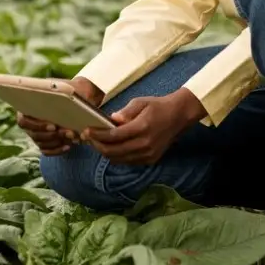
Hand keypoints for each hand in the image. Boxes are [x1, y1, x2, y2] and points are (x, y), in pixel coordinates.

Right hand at [17, 77, 104, 155]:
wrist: (77, 97)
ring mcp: (35, 134)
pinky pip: (47, 150)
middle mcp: (29, 123)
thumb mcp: (68, 86)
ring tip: (72, 137)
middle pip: (34, 135)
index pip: (23, 121)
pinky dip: (58, 149)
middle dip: (52, 136)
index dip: (37, 125)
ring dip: (57, 142)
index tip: (53, 125)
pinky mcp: (44, 142)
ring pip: (42, 144)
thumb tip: (66, 95)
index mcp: (27, 107)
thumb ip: (64, 90)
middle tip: (69, 133)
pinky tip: (69, 146)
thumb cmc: (70, 89)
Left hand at [81, 88, 205, 166]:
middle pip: (113, 151)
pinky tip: (112, 147)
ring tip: (97, 143)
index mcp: (142, 127)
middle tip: (88, 138)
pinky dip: (117, 156)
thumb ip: (125, 112)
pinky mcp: (150, 160)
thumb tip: (111, 120)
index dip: (97, 135)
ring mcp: (148, 155)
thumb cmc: (157, 106)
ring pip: (119, 159)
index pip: (113, 136)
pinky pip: (127, 162)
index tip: (86, 131)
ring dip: (105, 152)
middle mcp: (145, 144)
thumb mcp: (140, 102)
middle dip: (97, 146)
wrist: (178, 116)